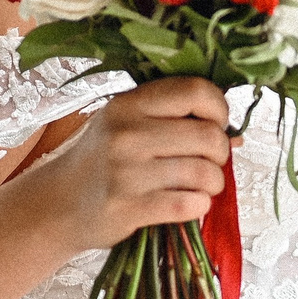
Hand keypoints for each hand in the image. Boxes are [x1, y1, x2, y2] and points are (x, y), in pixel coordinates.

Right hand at [34, 77, 238, 250]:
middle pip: (209, 137)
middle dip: (220, 155)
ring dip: (213, 184)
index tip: (215, 125)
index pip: (196, 91)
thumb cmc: (104, 161)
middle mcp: (126, 133)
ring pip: (204, 173)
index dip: (219, 110)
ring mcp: (126, 171)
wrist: (59, 204)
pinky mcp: (128, 207)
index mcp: (130, 104)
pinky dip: (199, 206)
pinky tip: (188, 204)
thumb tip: (238, 136)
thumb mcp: (129, 126)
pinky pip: (190, 204)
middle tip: (208, 163)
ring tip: (200, 187)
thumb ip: (177, 121)